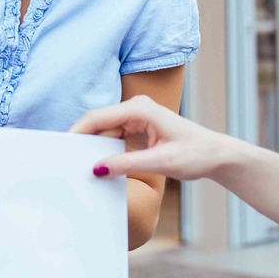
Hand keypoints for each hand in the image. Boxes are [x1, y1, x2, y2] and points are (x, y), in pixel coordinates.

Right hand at [70, 95, 238, 180]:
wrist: (216, 155)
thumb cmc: (195, 154)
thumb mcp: (160, 162)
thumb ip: (126, 164)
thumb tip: (97, 169)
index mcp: (140, 109)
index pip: (98, 117)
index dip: (77, 132)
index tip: (62, 148)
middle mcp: (136, 108)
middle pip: (98, 124)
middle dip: (83, 141)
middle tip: (67, 161)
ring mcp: (137, 117)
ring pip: (105, 132)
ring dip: (95, 147)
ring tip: (80, 164)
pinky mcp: (139, 128)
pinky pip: (115, 137)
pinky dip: (106, 150)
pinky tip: (100, 164)